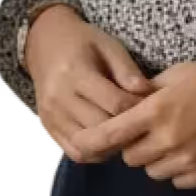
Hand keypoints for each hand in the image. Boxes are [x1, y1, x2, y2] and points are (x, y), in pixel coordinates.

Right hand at [23, 4, 156, 162]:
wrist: (44, 44)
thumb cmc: (82, 42)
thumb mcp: (108, 45)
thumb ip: (127, 70)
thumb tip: (147, 94)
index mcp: (75, 73)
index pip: (115, 103)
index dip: (138, 109)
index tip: (152, 107)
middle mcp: (59, 98)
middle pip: (101, 128)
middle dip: (127, 131)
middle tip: (143, 126)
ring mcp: (51, 116)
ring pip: (88, 147)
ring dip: (112, 147)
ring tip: (126, 136)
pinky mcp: (47, 128)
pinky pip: (74, 152)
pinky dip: (95, 153)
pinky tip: (108, 143)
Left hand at [68, 60, 195, 189]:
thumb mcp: (174, 75)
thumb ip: (145, 92)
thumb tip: (125, 102)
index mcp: (154, 111)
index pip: (111, 134)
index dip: (93, 142)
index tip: (81, 145)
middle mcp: (167, 139)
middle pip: (130, 157)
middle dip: (133, 146)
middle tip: (147, 133)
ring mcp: (187, 160)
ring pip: (153, 172)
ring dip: (155, 159)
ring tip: (172, 141)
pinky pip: (177, 181)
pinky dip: (178, 170)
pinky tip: (190, 152)